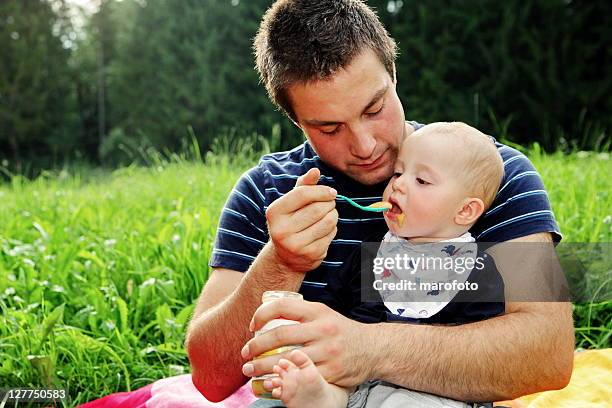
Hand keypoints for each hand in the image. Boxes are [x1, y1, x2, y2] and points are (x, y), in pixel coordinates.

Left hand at [240, 298, 373, 387]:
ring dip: (262, 367)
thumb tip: (269, 313)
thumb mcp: (324, 314)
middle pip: (279, 336)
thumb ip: (301, 313)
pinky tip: (271, 382)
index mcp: (318, 311)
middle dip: (256, 346)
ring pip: (286, 359)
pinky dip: (282, 380)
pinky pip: (300, 377)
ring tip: (250, 370)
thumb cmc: (341, 331)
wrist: (373, 349)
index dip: (261, 315)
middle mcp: (322, 329)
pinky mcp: (330, 372)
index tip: (252, 326)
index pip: (282, 307)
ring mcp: (327, 351)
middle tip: (244, 353)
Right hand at [265, 168, 337, 273]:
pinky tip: (324, 230)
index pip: (302, 194)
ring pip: (328, 221)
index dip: (321, 190)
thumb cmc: (290, 222)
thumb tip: (315, 171)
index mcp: (274, 212)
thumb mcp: (291, 203)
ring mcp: (296, 245)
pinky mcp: (311, 255)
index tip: (331, 192)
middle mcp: (282, 230)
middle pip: (318, 208)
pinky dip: (333, 229)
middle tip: (329, 204)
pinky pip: (331, 234)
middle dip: (329, 203)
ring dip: (334, 215)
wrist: (286, 257)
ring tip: (327, 215)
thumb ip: (303, 186)